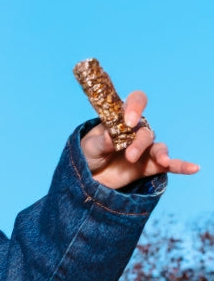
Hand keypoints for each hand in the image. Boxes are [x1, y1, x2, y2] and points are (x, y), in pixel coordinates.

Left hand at [82, 90, 199, 189]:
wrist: (87, 178)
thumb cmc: (87, 155)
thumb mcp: (89, 146)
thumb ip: (100, 141)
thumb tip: (110, 137)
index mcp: (120, 118)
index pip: (135, 102)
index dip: (135, 107)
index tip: (129, 121)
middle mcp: (136, 131)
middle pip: (145, 132)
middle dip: (138, 143)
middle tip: (129, 155)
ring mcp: (144, 149)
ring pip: (157, 147)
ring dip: (160, 154)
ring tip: (162, 161)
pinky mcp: (149, 165)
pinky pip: (169, 165)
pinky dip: (181, 166)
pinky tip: (194, 168)